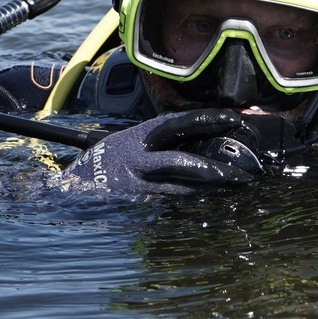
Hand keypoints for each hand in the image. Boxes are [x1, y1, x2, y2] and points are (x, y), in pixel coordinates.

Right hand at [61, 109, 258, 195]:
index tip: (233, 118)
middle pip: (183, 161)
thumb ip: (159, 140)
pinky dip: (195, 197)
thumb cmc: (109, 160)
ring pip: (182, 185)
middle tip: (242, 173)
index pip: (179, 123)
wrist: (75, 185)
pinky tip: (214, 197)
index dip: (207, 119)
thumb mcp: (131, 140)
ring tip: (236, 186)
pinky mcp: (140, 200)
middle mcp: (141, 157)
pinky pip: (173, 197)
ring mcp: (140, 181)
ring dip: (211, 188)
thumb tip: (198, 137)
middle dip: (214, 168)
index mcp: (141, 135)